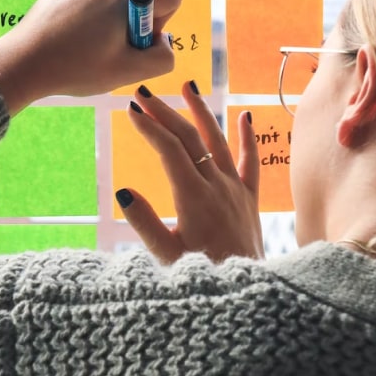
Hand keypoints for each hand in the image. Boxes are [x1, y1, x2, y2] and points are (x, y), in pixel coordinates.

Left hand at [0, 0, 181, 113]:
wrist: (26, 61)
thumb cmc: (77, 69)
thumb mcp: (128, 72)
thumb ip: (162, 58)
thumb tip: (165, 42)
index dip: (161, 26)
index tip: (136, 43)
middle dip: (133, 24)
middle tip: (107, 49)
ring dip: (112, 18)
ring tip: (88, 42)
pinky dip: (93, 11)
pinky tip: (75, 31)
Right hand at [117, 82, 262, 264]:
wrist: (245, 289)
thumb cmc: (203, 275)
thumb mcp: (166, 256)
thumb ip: (144, 224)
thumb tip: (124, 192)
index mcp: (193, 197)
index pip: (169, 150)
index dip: (150, 128)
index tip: (131, 110)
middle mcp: (217, 186)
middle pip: (190, 138)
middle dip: (165, 112)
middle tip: (143, 94)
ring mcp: (235, 190)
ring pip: (218, 141)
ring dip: (201, 111)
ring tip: (188, 86)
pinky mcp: (249, 199)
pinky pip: (250, 162)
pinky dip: (247, 138)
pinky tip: (244, 116)